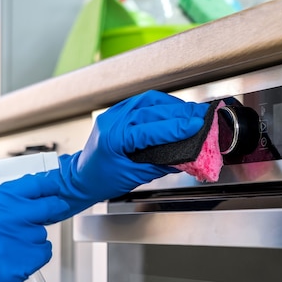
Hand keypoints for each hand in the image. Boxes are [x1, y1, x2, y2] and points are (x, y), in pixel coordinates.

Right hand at [0, 173, 68, 281]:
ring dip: (34, 241)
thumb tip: (34, 196)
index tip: (55, 189)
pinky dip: (34, 259)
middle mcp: (1, 218)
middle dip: (51, 211)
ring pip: (43, 233)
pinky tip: (14, 262)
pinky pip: (42, 253)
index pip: (32, 183)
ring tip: (9, 250)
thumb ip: (2, 203)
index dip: (48, 187)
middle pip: (47, 206)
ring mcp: (11, 241)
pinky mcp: (18, 264)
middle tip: (51, 214)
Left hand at [54, 90, 208, 215]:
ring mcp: (114, 114)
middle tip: (200, 116)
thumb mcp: (133, 177)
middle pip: (151, 110)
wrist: (80, 177)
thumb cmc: (101, 180)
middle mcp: (112, 121)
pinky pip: (142, 102)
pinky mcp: (117, 111)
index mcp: (113, 139)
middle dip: (179, 113)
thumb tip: (185, 158)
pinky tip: (174, 109)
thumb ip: (160, 165)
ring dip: (172, 105)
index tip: (195, 126)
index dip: (175, 128)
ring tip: (191, 111)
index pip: (150, 129)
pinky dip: (161, 104)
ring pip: (148, 101)